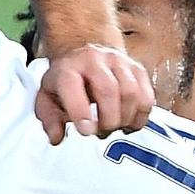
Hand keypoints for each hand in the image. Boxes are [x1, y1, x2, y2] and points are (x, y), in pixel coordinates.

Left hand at [36, 40, 153, 143]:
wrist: (85, 56)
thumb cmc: (67, 81)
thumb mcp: (47, 98)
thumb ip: (49, 119)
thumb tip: (57, 138)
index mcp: (67, 68)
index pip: (72, 85)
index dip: (80, 110)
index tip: (86, 130)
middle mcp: (94, 60)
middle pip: (108, 90)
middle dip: (108, 120)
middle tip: (101, 132)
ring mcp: (119, 62)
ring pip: (131, 93)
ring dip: (124, 118)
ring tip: (114, 126)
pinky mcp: (137, 69)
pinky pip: (146, 97)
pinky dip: (140, 116)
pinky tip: (128, 122)